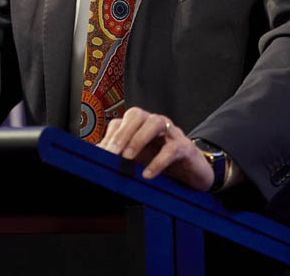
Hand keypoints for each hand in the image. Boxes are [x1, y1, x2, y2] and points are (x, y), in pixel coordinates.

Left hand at [97, 107, 213, 191]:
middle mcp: (155, 124)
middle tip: (112, 153)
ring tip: (128, 158)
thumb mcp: (138, 160)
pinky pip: (172, 149)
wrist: (193, 172)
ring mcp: (171, 133)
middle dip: (122, 133)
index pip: (122, 121)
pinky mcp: (185, 147)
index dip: (110, 135)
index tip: (100, 154)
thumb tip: (96, 159)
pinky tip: (148, 174)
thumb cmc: (163, 162)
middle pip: (137, 115)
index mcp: (141, 126)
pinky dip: (158, 161)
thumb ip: (119, 158)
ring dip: (139, 138)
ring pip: (155, 122)